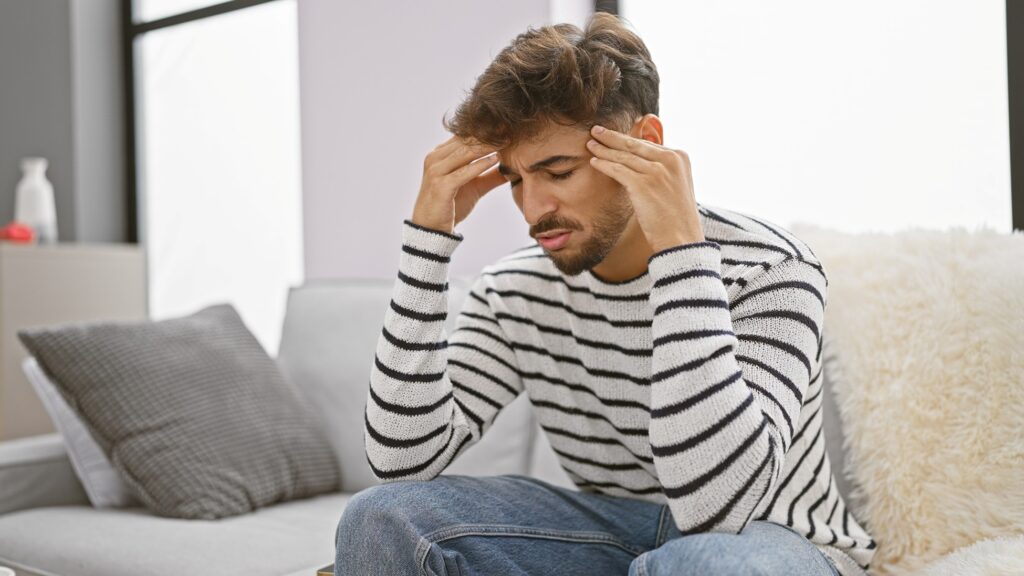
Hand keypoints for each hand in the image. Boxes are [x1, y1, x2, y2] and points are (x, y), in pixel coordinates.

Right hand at [411, 136, 505, 234]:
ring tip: (506, 140)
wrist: (432, 231)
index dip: (485, 130)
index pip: (464, 136)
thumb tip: (512, 167)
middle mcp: (435, 159)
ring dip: (487, 146)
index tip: (506, 127)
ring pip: (464, 153)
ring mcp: (435, 171)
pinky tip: (496, 159)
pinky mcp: (441, 186)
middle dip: (488, 134)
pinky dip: (480, 165)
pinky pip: (464, 172)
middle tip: (508, 128)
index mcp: (440, 155)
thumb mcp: (474, 187)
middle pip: (465, 140)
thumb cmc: (450, 207)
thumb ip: (490, 175)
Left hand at [586, 125, 704, 251]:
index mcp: (680, 157)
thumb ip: (662, 170)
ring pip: (624, 156)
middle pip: (634, 144)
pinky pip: (618, 170)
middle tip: (595, 130)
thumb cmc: (676, 218)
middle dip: (612, 137)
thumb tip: (640, 162)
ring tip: (590, 144)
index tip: (613, 136)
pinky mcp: (643, 184)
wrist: (682, 240)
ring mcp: (657, 171)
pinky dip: (604, 165)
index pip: (646, 144)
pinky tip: (593, 162)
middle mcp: (670, 160)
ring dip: (604, 149)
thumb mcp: (675, 186)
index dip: (627, 139)